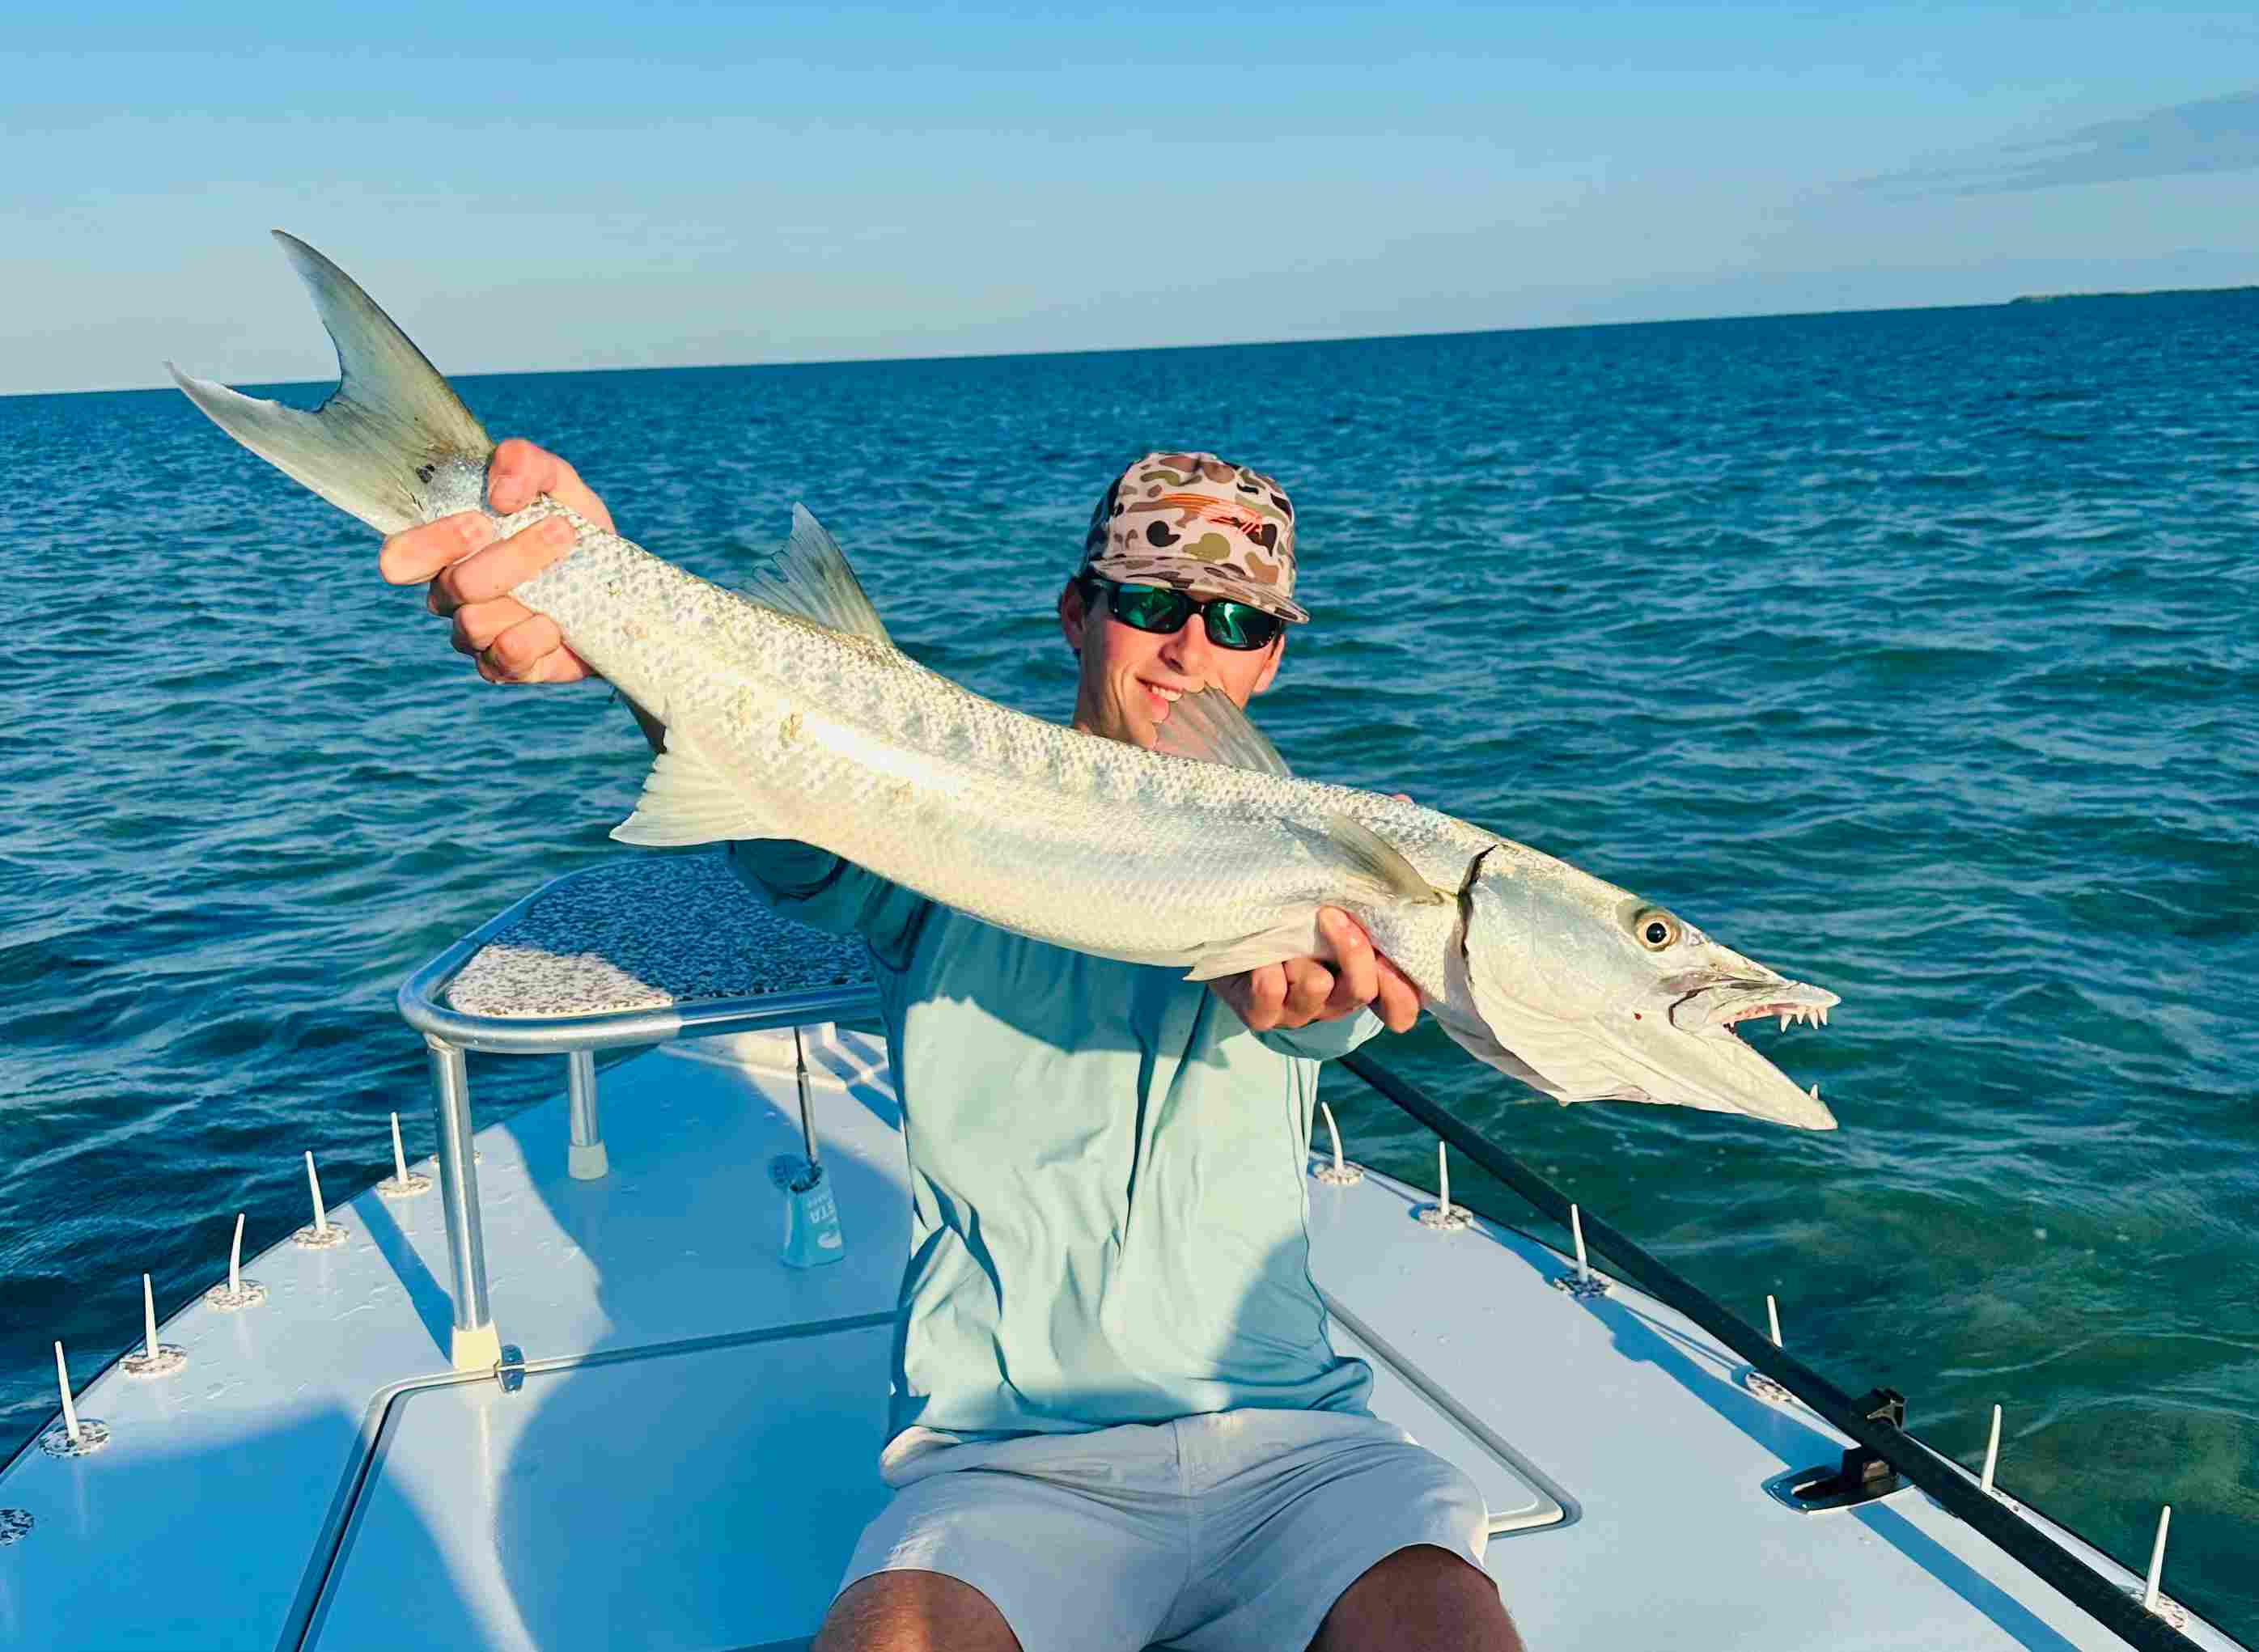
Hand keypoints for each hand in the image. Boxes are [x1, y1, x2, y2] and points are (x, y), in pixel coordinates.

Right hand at [376, 438, 613, 683]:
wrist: (618, 588)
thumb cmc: (571, 529)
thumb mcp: (557, 483)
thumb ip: (524, 462)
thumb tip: (500, 493)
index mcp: (447, 549)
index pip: (400, 557)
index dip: (431, 543)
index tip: (482, 522)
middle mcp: (451, 594)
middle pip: (454, 585)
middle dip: (512, 558)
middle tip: (559, 532)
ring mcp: (474, 635)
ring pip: (476, 623)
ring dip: (532, 592)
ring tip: (568, 574)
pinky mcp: (505, 667)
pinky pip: (506, 656)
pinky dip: (538, 635)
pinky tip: (560, 621)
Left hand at [1210, 907, 1422, 1034]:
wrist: (1226, 930)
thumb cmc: (1287, 917)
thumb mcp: (1328, 915)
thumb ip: (1359, 916)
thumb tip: (1383, 900)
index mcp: (1357, 981)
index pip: (1399, 1007)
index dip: (1402, 992)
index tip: (1389, 958)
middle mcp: (1332, 1003)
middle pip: (1360, 991)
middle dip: (1351, 950)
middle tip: (1329, 914)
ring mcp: (1297, 1014)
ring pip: (1318, 988)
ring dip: (1300, 956)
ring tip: (1283, 937)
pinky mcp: (1260, 1015)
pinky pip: (1271, 995)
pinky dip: (1266, 969)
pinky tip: (1259, 956)